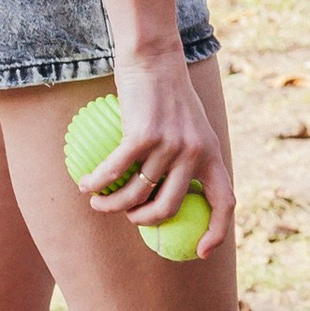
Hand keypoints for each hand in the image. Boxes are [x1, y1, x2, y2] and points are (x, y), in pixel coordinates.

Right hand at [78, 48, 234, 253]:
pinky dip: (97, 182)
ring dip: (111, 205)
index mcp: (212, 154)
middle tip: (127, 216)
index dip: (217, 232)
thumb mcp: (189, 126)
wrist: (155, 59)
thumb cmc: (168, 94)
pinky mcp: (143, 135)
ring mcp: (170, 145)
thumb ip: (186, 157)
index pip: (225, 201)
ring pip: (136, 193)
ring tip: (97, 202)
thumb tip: (165, 196)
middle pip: (168, 208)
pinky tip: (84, 185)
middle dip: (143, 222)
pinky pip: (115, 171)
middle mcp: (195, 153)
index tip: (200, 251)